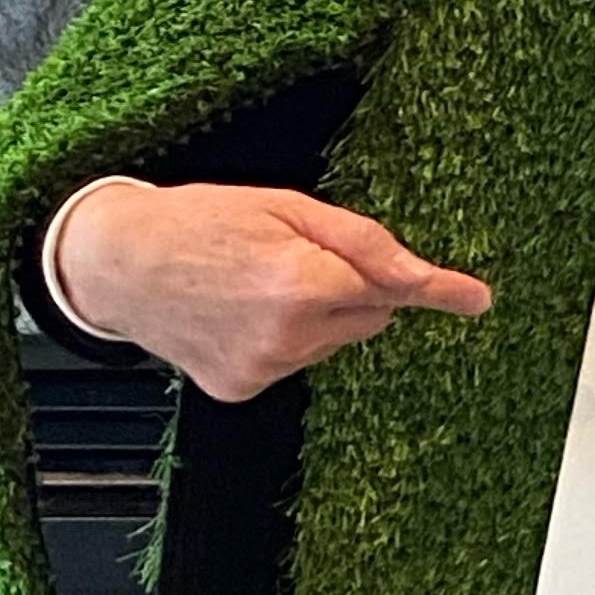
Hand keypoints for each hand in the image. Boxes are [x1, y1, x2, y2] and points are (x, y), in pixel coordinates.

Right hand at [50, 179, 490, 404]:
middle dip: (354, 289)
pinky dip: (284, 339)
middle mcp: (287, 335)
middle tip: (299, 258)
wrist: (116, 263)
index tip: (478, 299)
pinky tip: (242, 313)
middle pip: (370, 317)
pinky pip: (296, 362)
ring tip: (259, 282)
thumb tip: (424, 275)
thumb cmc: (198, 222)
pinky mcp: (244, 388)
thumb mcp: (286, 206)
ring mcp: (265, 367)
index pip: (392, 288)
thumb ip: (362, 241)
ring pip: (334, 342)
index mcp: (301, 281)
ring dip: (317, 314)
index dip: (436, 288)